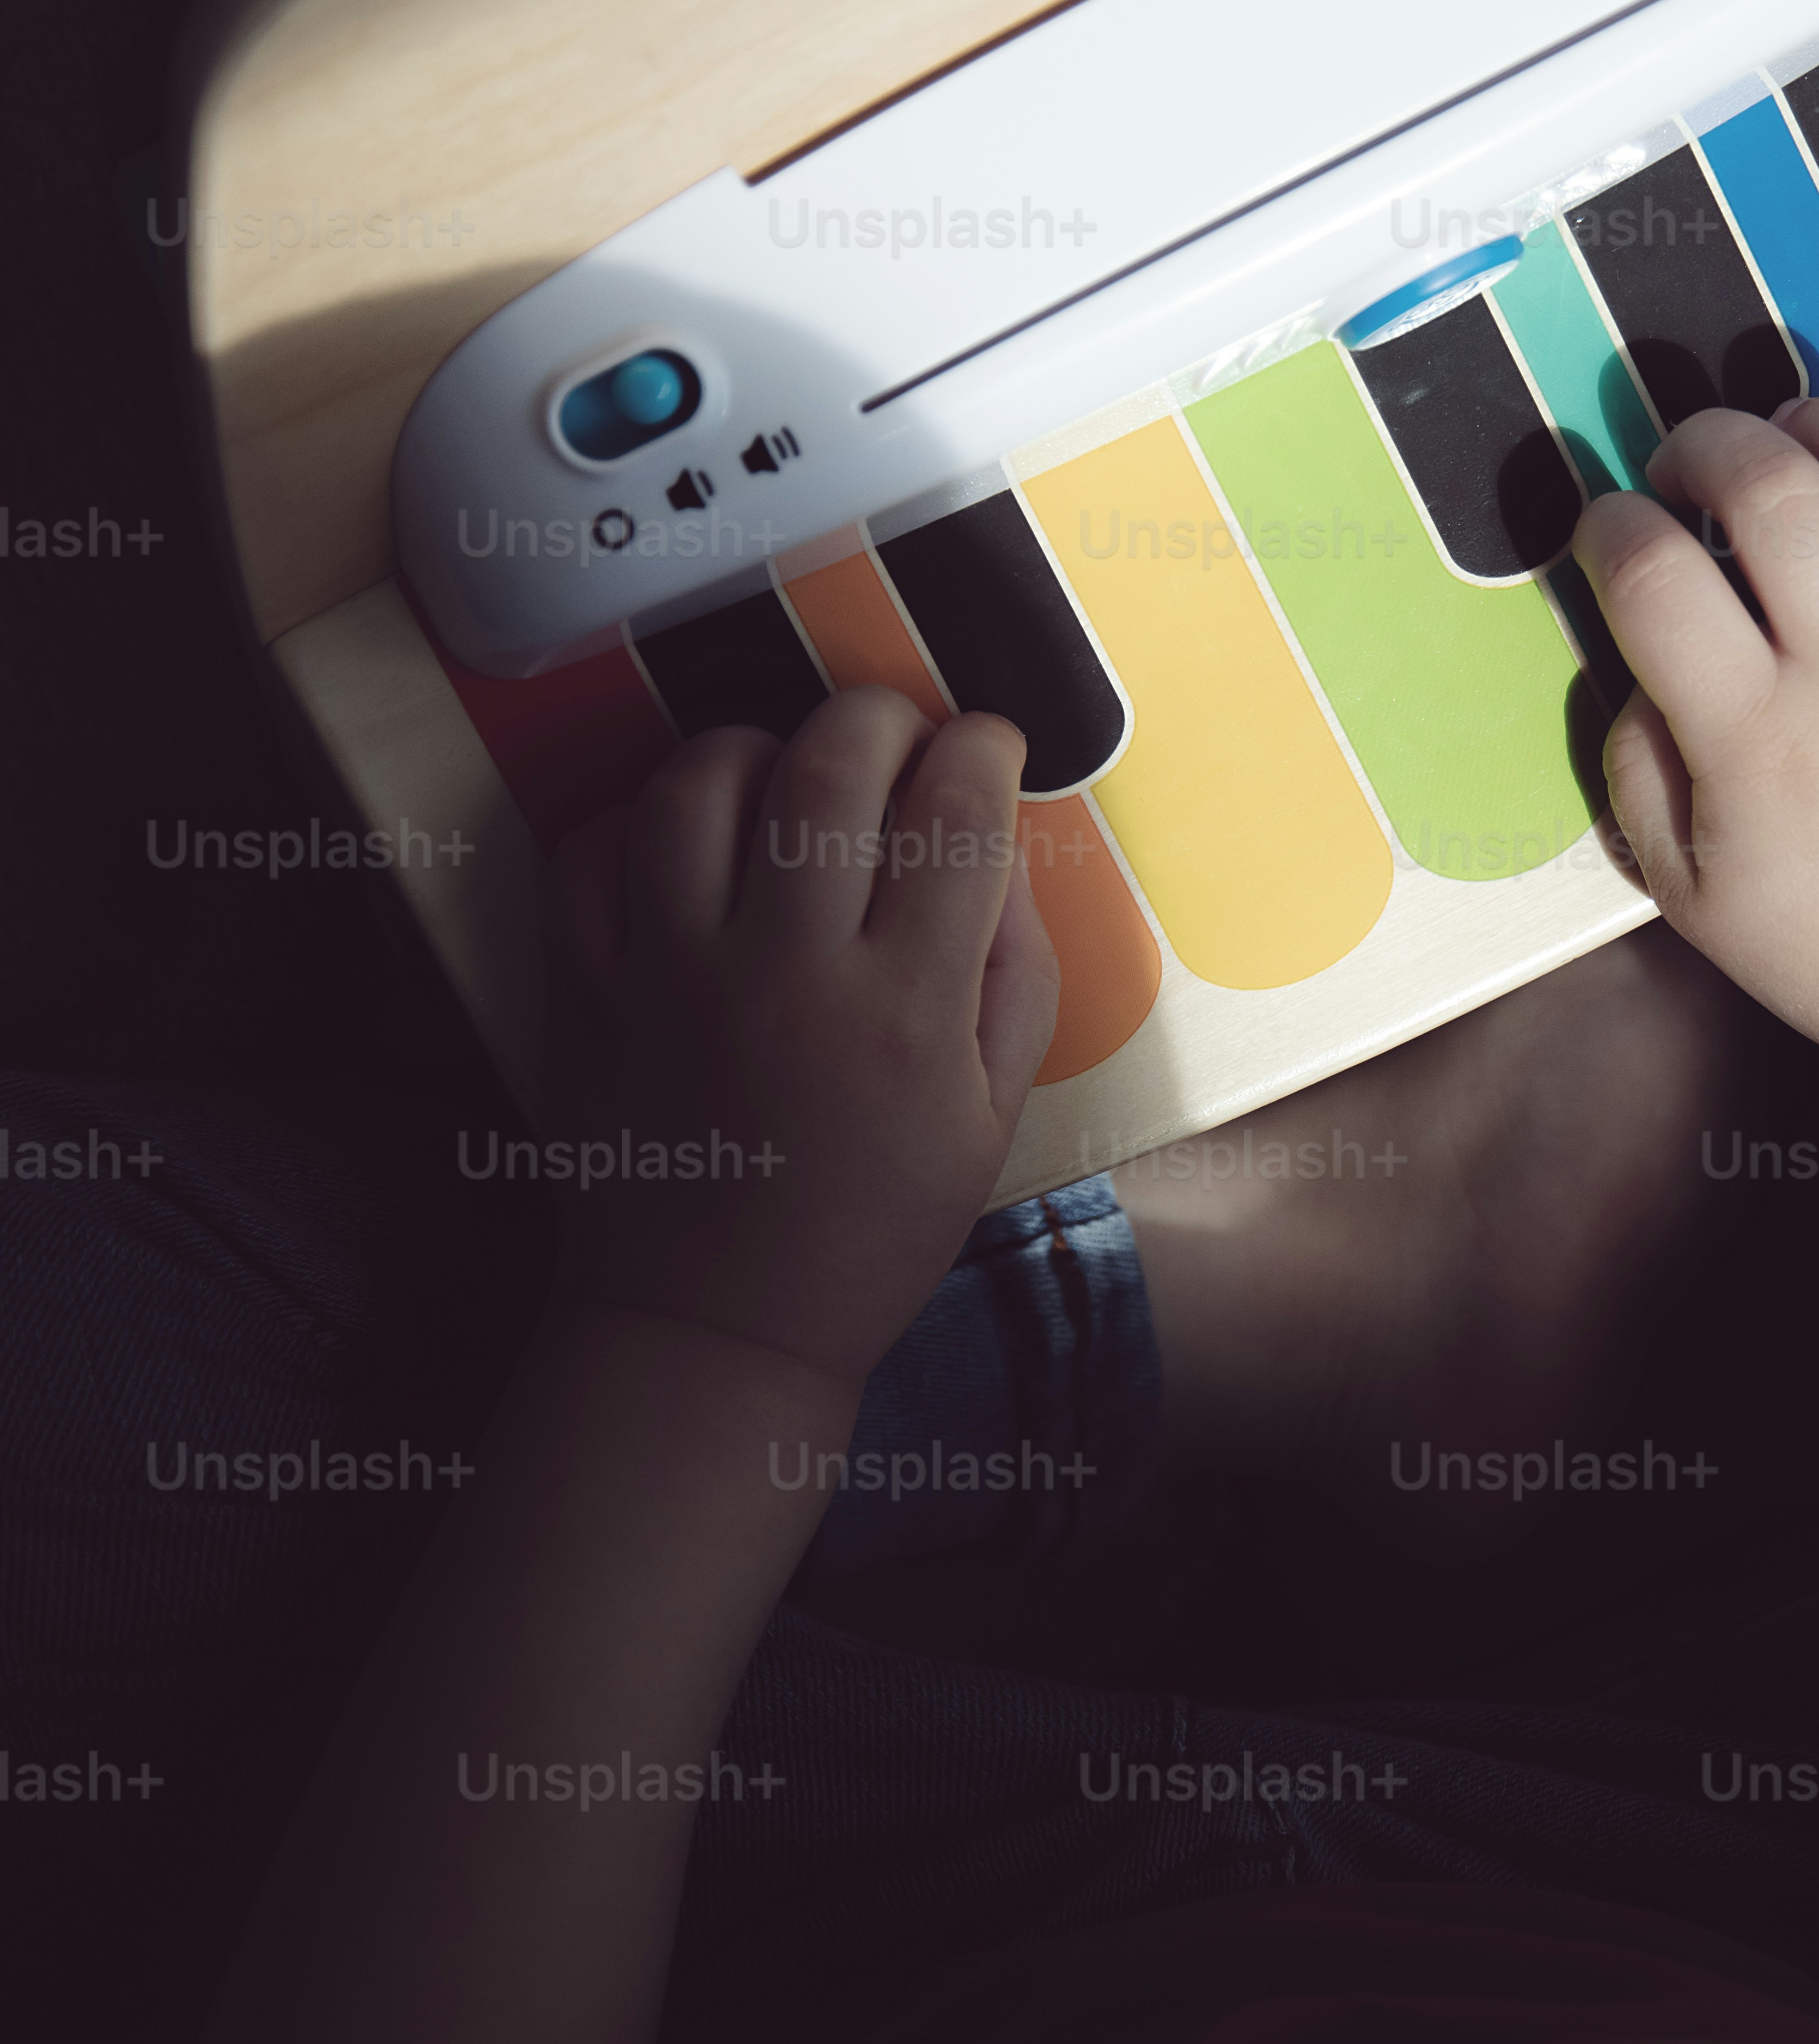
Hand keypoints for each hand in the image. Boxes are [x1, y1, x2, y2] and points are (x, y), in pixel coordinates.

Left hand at [541, 688, 1059, 1392]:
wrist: (715, 1330)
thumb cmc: (870, 1227)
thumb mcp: (990, 1116)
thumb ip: (1012, 971)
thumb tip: (998, 839)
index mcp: (905, 1008)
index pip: (958, 811)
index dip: (984, 748)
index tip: (986, 746)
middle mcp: (784, 970)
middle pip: (833, 759)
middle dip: (883, 713)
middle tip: (897, 736)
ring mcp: (668, 971)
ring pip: (702, 776)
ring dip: (759, 746)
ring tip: (783, 778)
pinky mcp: (580, 988)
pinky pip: (592, 844)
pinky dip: (639, 815)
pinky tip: (686, 841)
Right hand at [1571, 396, 1818, 1103]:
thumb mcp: (1688, 897)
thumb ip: (1639, 770)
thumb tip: (1641, 661)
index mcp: (1757, 743)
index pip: (1653, 577)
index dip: (1608, 527)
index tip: (1610, 532)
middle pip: (1773, 489)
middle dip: (1707, 442)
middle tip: (1691, 465)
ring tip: (1799, 440)